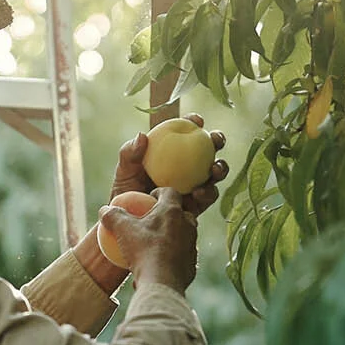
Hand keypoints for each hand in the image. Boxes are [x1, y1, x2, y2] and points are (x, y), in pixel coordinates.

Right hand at [98, 187, 197, 290]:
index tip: (149, 198)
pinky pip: (181, 256)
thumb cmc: (143, 251)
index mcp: (172, 211)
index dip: (159, 192)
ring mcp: (192, 245)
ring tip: (154, 244)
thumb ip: (113, 216)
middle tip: (152, 222)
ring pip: (184, 235)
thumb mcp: (122, 230)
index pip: (170, 192)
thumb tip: (104, 210)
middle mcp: (188, 225)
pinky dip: (171, 257)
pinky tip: (157, 265)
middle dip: (168, 215)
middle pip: (181, 213)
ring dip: (172, 236)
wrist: (162, 283)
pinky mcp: (192, 264)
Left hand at [111, 114, 227, 216]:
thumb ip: (129, 154)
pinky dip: (208, 193)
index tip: (196, 121)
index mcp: (171, 151)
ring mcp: (195, 184)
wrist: (131, 224)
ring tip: (213, 170)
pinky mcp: (198, 205)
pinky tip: (199, 193)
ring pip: (215, 173)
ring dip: (220, 168)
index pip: (185, 131)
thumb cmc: (125, 193)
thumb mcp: (124, 172)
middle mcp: (187, 166)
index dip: (194, 122)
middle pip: (209, 148)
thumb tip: (142, 136)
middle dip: (217, 140)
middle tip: (215, 140)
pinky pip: (209, 197)